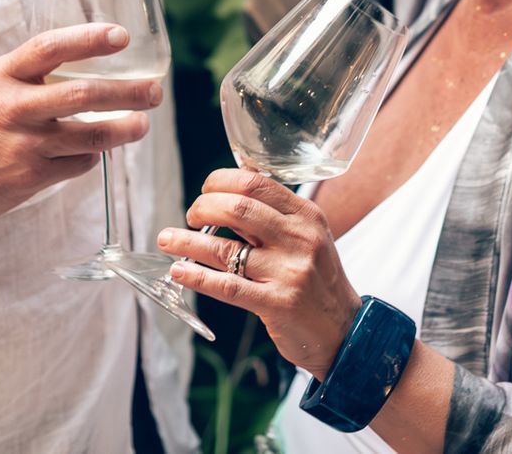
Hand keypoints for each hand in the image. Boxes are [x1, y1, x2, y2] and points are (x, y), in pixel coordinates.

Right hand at [0, 22, 162, 219]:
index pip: (50, 48)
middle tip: (154, 91)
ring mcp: (22, 145)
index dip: (88, 39)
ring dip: (122, 129)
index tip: (122, 36)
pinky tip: (91, 152)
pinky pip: (76, 164)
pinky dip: (90, 156)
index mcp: (2, 75)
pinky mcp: (28, 178)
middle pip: (82, 94)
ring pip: (88, 135)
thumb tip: (88, 65)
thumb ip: (31, 73)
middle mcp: (12, 107)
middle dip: (127, 92)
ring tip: (141, 124)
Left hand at [157, 168, 362, 377]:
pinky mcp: (278, 303)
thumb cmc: (318, 281)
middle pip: (238, 209)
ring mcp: (290, 272)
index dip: (221, 181)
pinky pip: (228, 286)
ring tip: (166, 239)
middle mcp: (301, 239)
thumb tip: (225, 197)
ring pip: (226, 248)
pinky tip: (179, 271)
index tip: (205, 189)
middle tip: (190, 215)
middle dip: (203, 207)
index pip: (256, 184)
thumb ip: (272, 219)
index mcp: (307, 215)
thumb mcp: (307, 239)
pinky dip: (197, 277)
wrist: (345, 330)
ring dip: (187, 242)